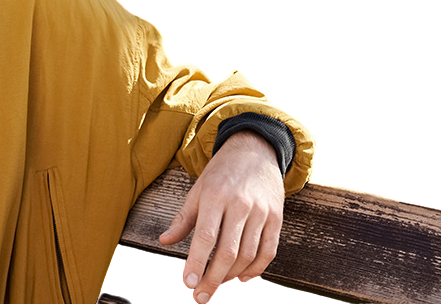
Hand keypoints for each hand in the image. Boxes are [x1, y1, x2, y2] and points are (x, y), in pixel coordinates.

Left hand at [157, 131, 283, 302]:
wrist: (255, 151)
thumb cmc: (221, 173)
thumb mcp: (197, 189)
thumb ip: (183, 219)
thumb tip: (164, 242)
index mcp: (215, 196)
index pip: (205, 237)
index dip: (196, 263)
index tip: (188, 284)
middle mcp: (239, 205)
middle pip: (228, 251)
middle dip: (213, 278)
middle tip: (201, 296)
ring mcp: (260, 212)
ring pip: (248, 255)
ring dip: (232, 275)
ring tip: (217, 282)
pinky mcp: (276, 218)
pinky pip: (268, 251)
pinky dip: (256, 269)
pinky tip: (242, 276)